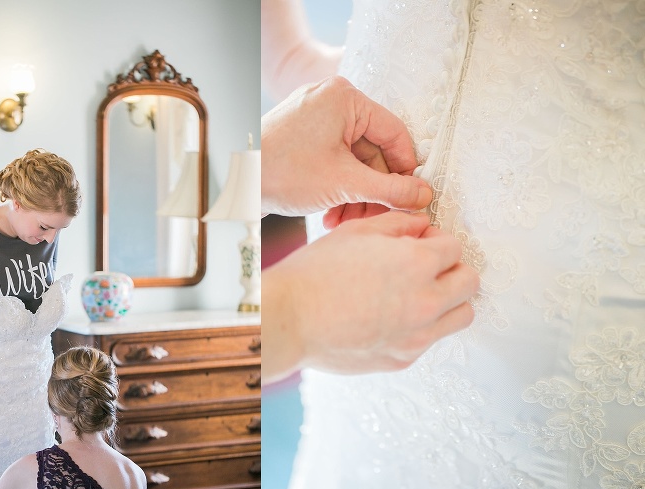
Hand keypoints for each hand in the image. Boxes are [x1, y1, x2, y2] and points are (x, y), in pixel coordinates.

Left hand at [261, 76, 431, 220]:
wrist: (235, 184)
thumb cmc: (281, 172)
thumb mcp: (345, 183)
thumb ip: (390, 190)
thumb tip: (422, 195)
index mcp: (346, 98)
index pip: (394, 133)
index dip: (406, 169)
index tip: (412, 197)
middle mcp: (332, 101)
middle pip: (373, 151)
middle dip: (373, 191)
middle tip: (376, 219)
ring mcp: (316, 119)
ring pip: (354, 161)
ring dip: (355, 195)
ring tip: (347, 222)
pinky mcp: (304, 138)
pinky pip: (335, 162)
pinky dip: (338, 188)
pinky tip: (332, 216)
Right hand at [262, 211, 478, 380]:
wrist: (290, 320)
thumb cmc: (315, 276)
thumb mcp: (356, 233)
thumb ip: (398, 225)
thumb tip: (420, 226)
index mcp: (417, 264)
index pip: (454, 248)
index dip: (437, 241)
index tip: (423, 244)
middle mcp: (426, 301)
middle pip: (469, 282)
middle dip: (452, 269)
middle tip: (429, 268)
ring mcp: (417, 335)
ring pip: (462, 315)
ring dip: (449, 301)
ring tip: (420, 295)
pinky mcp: (403, 358)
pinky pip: (430, 339)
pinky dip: (422, 326)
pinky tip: (394, 316)